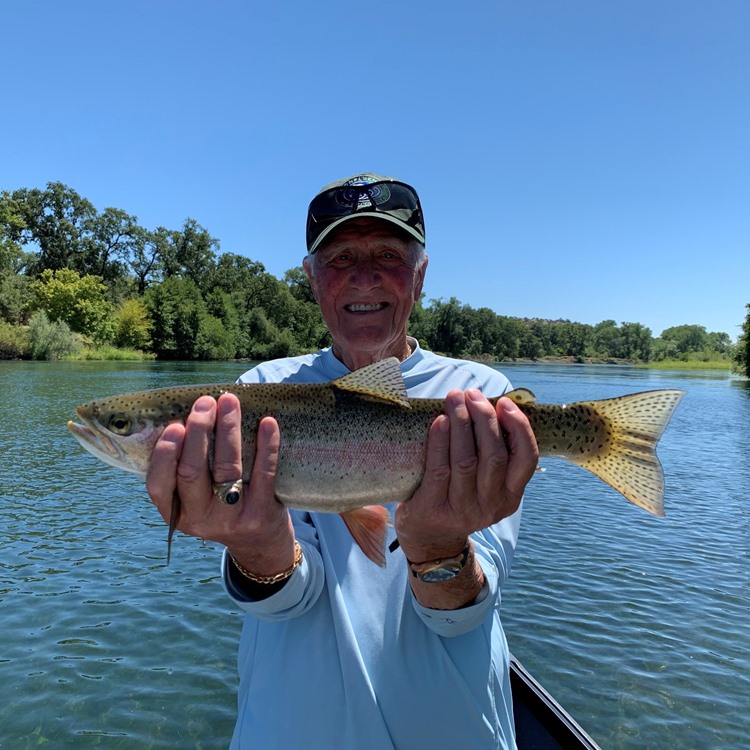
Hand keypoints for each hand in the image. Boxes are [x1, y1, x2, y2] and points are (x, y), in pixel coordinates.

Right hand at [145, 393, 295, 574]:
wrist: (258, 542)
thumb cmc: (220, 506)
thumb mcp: (193, 498)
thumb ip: (182, 467)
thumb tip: (184, 412)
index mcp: (176, 512)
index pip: (158, 485)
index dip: (164, 455)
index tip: (174, 425)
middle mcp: (200, 518)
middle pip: (192, 472)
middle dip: (197, 432)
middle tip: (205, 403)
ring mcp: (231, 517)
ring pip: (226, 468)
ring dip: (228, 430)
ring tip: (229, 402)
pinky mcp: (261, 513)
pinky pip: (264, 473)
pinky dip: (266, 445)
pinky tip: (267, 423)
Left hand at [395, 389, 537, 563]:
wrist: (429, 538)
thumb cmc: (458, 496)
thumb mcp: (485, 484)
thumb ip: (492, 453)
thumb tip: (489, 403)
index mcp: (510, 495)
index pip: (526, 458)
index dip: (519, 427)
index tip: (505, 403)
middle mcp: (491, 505)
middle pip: (494, 455)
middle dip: (485, 418)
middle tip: (472, 394)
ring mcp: (462, 510)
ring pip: (466, 460)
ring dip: (461, 423)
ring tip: (454, 398)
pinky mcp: (433, 509)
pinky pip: (439, 470)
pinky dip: (440, 442)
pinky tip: (440, 421)